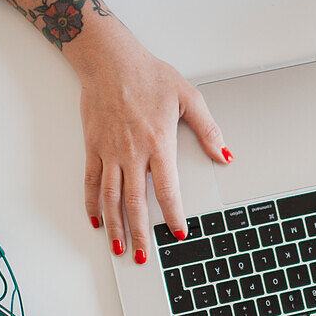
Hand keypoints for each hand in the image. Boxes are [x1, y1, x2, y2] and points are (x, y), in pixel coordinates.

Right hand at [76, 33, 230, 263]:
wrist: (110, 60)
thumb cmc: (148, 74)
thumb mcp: (188, 97)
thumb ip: (208, 130)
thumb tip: (224, 154)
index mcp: (159, 143)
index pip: (167, 189)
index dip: (173, 215)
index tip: (178, 232)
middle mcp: (133, 152)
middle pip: (135, 202)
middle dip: (141, 233)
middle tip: (144, 256)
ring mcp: (110, 151)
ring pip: (111, 197)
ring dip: (115, 226)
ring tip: (118, 247)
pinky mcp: (93, 146)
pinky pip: (91, 180)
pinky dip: (92, 203)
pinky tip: (95, 219)